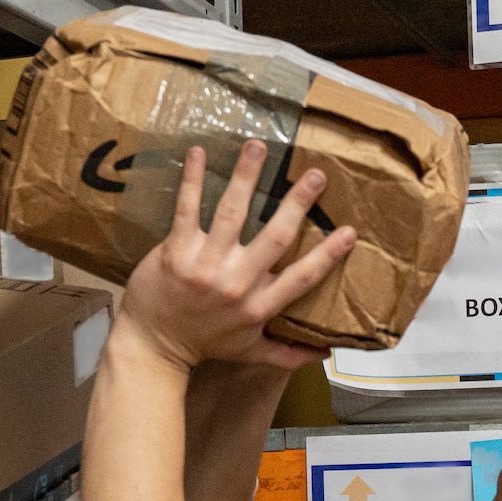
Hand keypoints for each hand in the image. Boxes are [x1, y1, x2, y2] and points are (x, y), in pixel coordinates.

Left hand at [119, 140, 358, 371]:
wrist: (152, 345)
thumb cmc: (203, 344)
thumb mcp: (249, 352)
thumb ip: (287, 354)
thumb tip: (324, 355)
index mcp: (259, 306)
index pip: (301, 277)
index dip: (327, 255)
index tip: (349, 231)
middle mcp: (236, 284)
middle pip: (274, 237)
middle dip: (296, 204)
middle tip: (316, 175)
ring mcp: (205, 265)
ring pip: (232, 213)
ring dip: (247, 176)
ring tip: (258, 145)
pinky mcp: (175, 251)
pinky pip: (186, 210)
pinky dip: (193, 180)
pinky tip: (199, 152)